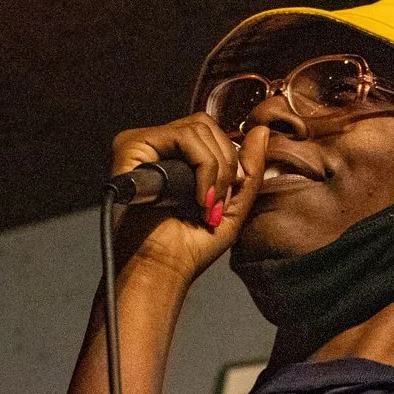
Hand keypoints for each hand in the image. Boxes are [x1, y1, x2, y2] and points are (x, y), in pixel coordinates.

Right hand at [109, 114, 270, 285]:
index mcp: (176, 157)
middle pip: (206, 125)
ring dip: (215, 170)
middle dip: (225, 165)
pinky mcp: (132, 146)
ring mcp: (144, 145)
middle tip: (215, 204)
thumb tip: (261, 130)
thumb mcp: (232, 207)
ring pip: (198, 128)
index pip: (211, 133)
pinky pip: (183, 136)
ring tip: (204, 204)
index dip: (228, 162)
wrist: (161, 268)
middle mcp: (158, 147)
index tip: (222, 201)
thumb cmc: (188, 248)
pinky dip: (201, 167)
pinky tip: (196, 198)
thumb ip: (249, 169)